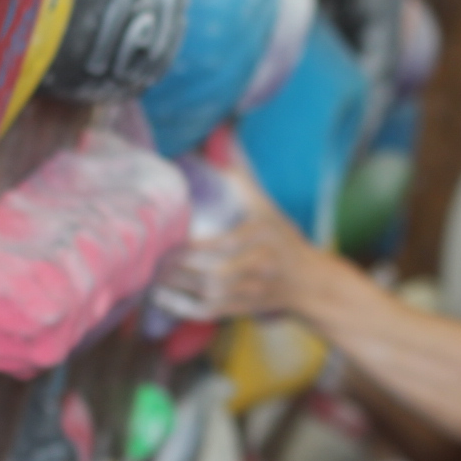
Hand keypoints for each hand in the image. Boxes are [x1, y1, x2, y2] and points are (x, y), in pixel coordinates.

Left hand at [155, 153, 320, 319]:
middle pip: (214, 274)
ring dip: (176, 288)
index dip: (194, 245)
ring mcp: (252, 291)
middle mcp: (259, 266)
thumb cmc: (283, 240)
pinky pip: (209, 313)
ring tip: (150, 273)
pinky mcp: (243, 310)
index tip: (170, 236)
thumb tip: (221, 147)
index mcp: (263, 237)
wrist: (310, 282)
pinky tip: (162, 297)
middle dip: (179, 268)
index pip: (225, 244)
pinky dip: (182, 308)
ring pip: (209, 295)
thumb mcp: (268, 208)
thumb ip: (243, 182)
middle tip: (152, 255)